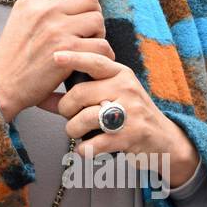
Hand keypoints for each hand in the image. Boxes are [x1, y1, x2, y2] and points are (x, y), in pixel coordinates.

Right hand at [0, 0, 113, 122]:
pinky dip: (100, 53)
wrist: (2, 83)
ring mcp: (57, 30)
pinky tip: (89, 57)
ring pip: (98, 19)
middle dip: (92, 12)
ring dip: (97, 33)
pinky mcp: (68, 51)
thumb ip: (43, 2)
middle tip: (84, 28)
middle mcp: (45, 10)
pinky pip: (101, 44)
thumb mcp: (21, 16)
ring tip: (86, 42)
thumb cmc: (14, 53)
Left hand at [37, 50, 200, 188]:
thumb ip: (79, 95)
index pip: (95, 61)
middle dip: (65, 108)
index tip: (55, 56)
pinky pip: (93, 144)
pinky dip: (83, 150)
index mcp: (121, 74)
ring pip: (83, 119)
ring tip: (76, 132)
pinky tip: (86, 148)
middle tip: (68, 115)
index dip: (74, 57)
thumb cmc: (130, 114)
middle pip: (79, 94)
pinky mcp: (130, 137)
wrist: (166, 141)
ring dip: (72, 130)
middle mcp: (126, 89)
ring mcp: (130, 113)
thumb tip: (41, 97)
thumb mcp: (111, 96)